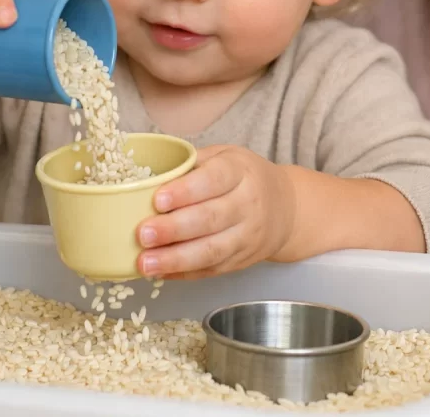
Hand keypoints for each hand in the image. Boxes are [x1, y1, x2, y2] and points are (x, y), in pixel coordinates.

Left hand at [135, 145, 296, 279]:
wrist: (286, 208)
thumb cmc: (244, 177)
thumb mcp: (225, 156)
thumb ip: (192, 163)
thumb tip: (146, 176)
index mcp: (240, 172)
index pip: (214, 180)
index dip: (186, 191)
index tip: (158, 199)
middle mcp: (248, 205)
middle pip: (211, 218)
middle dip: (174, 228)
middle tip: (143, 234)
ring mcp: (247, 236)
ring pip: (211, 250)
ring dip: (176, 259)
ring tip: (145, 263)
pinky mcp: (241, 261)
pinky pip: (212, 270)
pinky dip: (184, 273)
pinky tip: (160, 273)